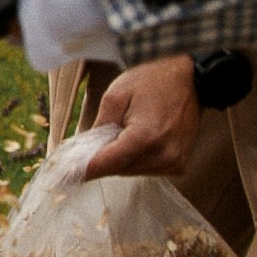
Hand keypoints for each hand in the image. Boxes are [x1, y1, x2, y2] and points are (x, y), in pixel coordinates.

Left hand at [83, 55, 201, 178]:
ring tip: (120, 133)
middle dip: (101, 160)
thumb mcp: (116, 95)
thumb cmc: (153, 81)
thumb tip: (85, 152)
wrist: (192, 80)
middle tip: (90, 144)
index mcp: (145, 137)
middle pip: (118, 170)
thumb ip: (99, 126)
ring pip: (130, 172)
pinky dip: (134, 159)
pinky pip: (146, 169)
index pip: (107, 164)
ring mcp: (173, 162)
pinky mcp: (178, 164)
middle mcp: (162, 155)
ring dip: (119, 159)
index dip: (84, 170)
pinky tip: (135, 140)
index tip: (64, 176)